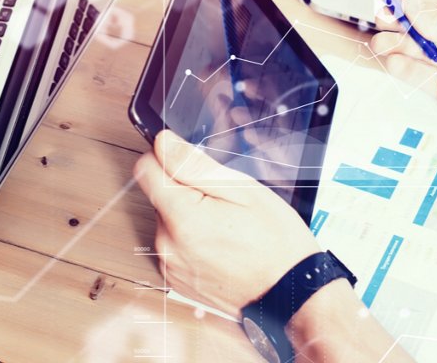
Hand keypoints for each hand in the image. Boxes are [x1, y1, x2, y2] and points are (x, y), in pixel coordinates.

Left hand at [133, 131, 321, 317]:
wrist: (290, 292)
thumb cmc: (275, 242)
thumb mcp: (242, 190)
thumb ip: (195, 166)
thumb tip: (163, 144)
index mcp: (183, 218)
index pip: (146, 170)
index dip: (167, 159)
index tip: (191, 166)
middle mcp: (168, 245)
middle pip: (159, 197)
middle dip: (185, 192)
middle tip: (223, 204)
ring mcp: (171, 266)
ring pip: (167, 222)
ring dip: (188, 217)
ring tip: (225, 228)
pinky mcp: (176, 280)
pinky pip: (174, 246)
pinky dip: (191, 241)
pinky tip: (220, 246)